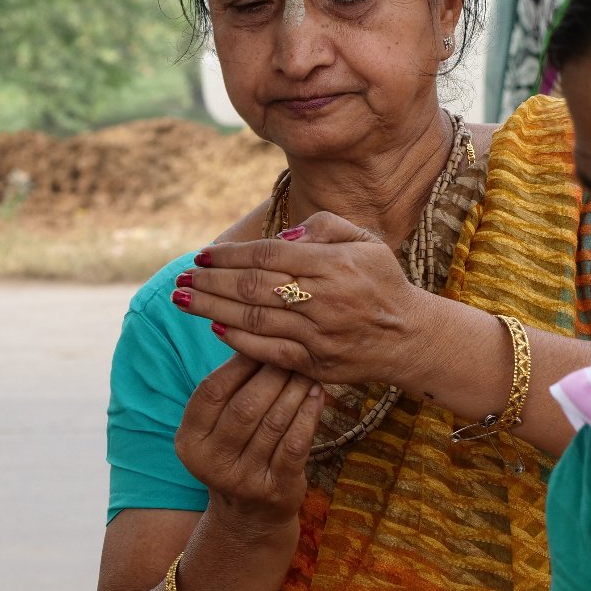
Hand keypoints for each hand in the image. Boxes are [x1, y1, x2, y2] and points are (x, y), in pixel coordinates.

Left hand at [174, 212, 433, 386]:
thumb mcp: (364, 241)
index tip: (201, 255)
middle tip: (181, 278)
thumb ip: (323, 228)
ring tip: (183, 300)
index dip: (229, 255)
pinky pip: (269, 351)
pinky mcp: (317, 363)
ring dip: (212, 309)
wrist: (409, 336)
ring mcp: (320, 334)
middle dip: (210, 282)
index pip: (268, 256)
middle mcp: (325, 298)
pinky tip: (216, 327)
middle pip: (253, 287)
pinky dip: (239, 340)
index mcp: (334, 264)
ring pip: (255, 319)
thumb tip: (280, 238)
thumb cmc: (381, 282)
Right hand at [175, 355, 324, 529]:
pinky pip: (296, 445)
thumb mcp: (217, 429)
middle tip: (293, 353)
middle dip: (273, 374)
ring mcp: (243, 479)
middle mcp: (211, 462)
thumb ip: (228, 391)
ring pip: (274, 422)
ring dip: (295, 390)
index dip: (238, 363)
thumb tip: (251, 337)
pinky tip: (318, 396)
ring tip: (309, 369)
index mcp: (189, 441)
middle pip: (245, 405)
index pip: (212, 390)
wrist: (250, 516)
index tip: (263, 341)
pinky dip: (309, 415)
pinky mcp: (275, 490)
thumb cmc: (237, 454)